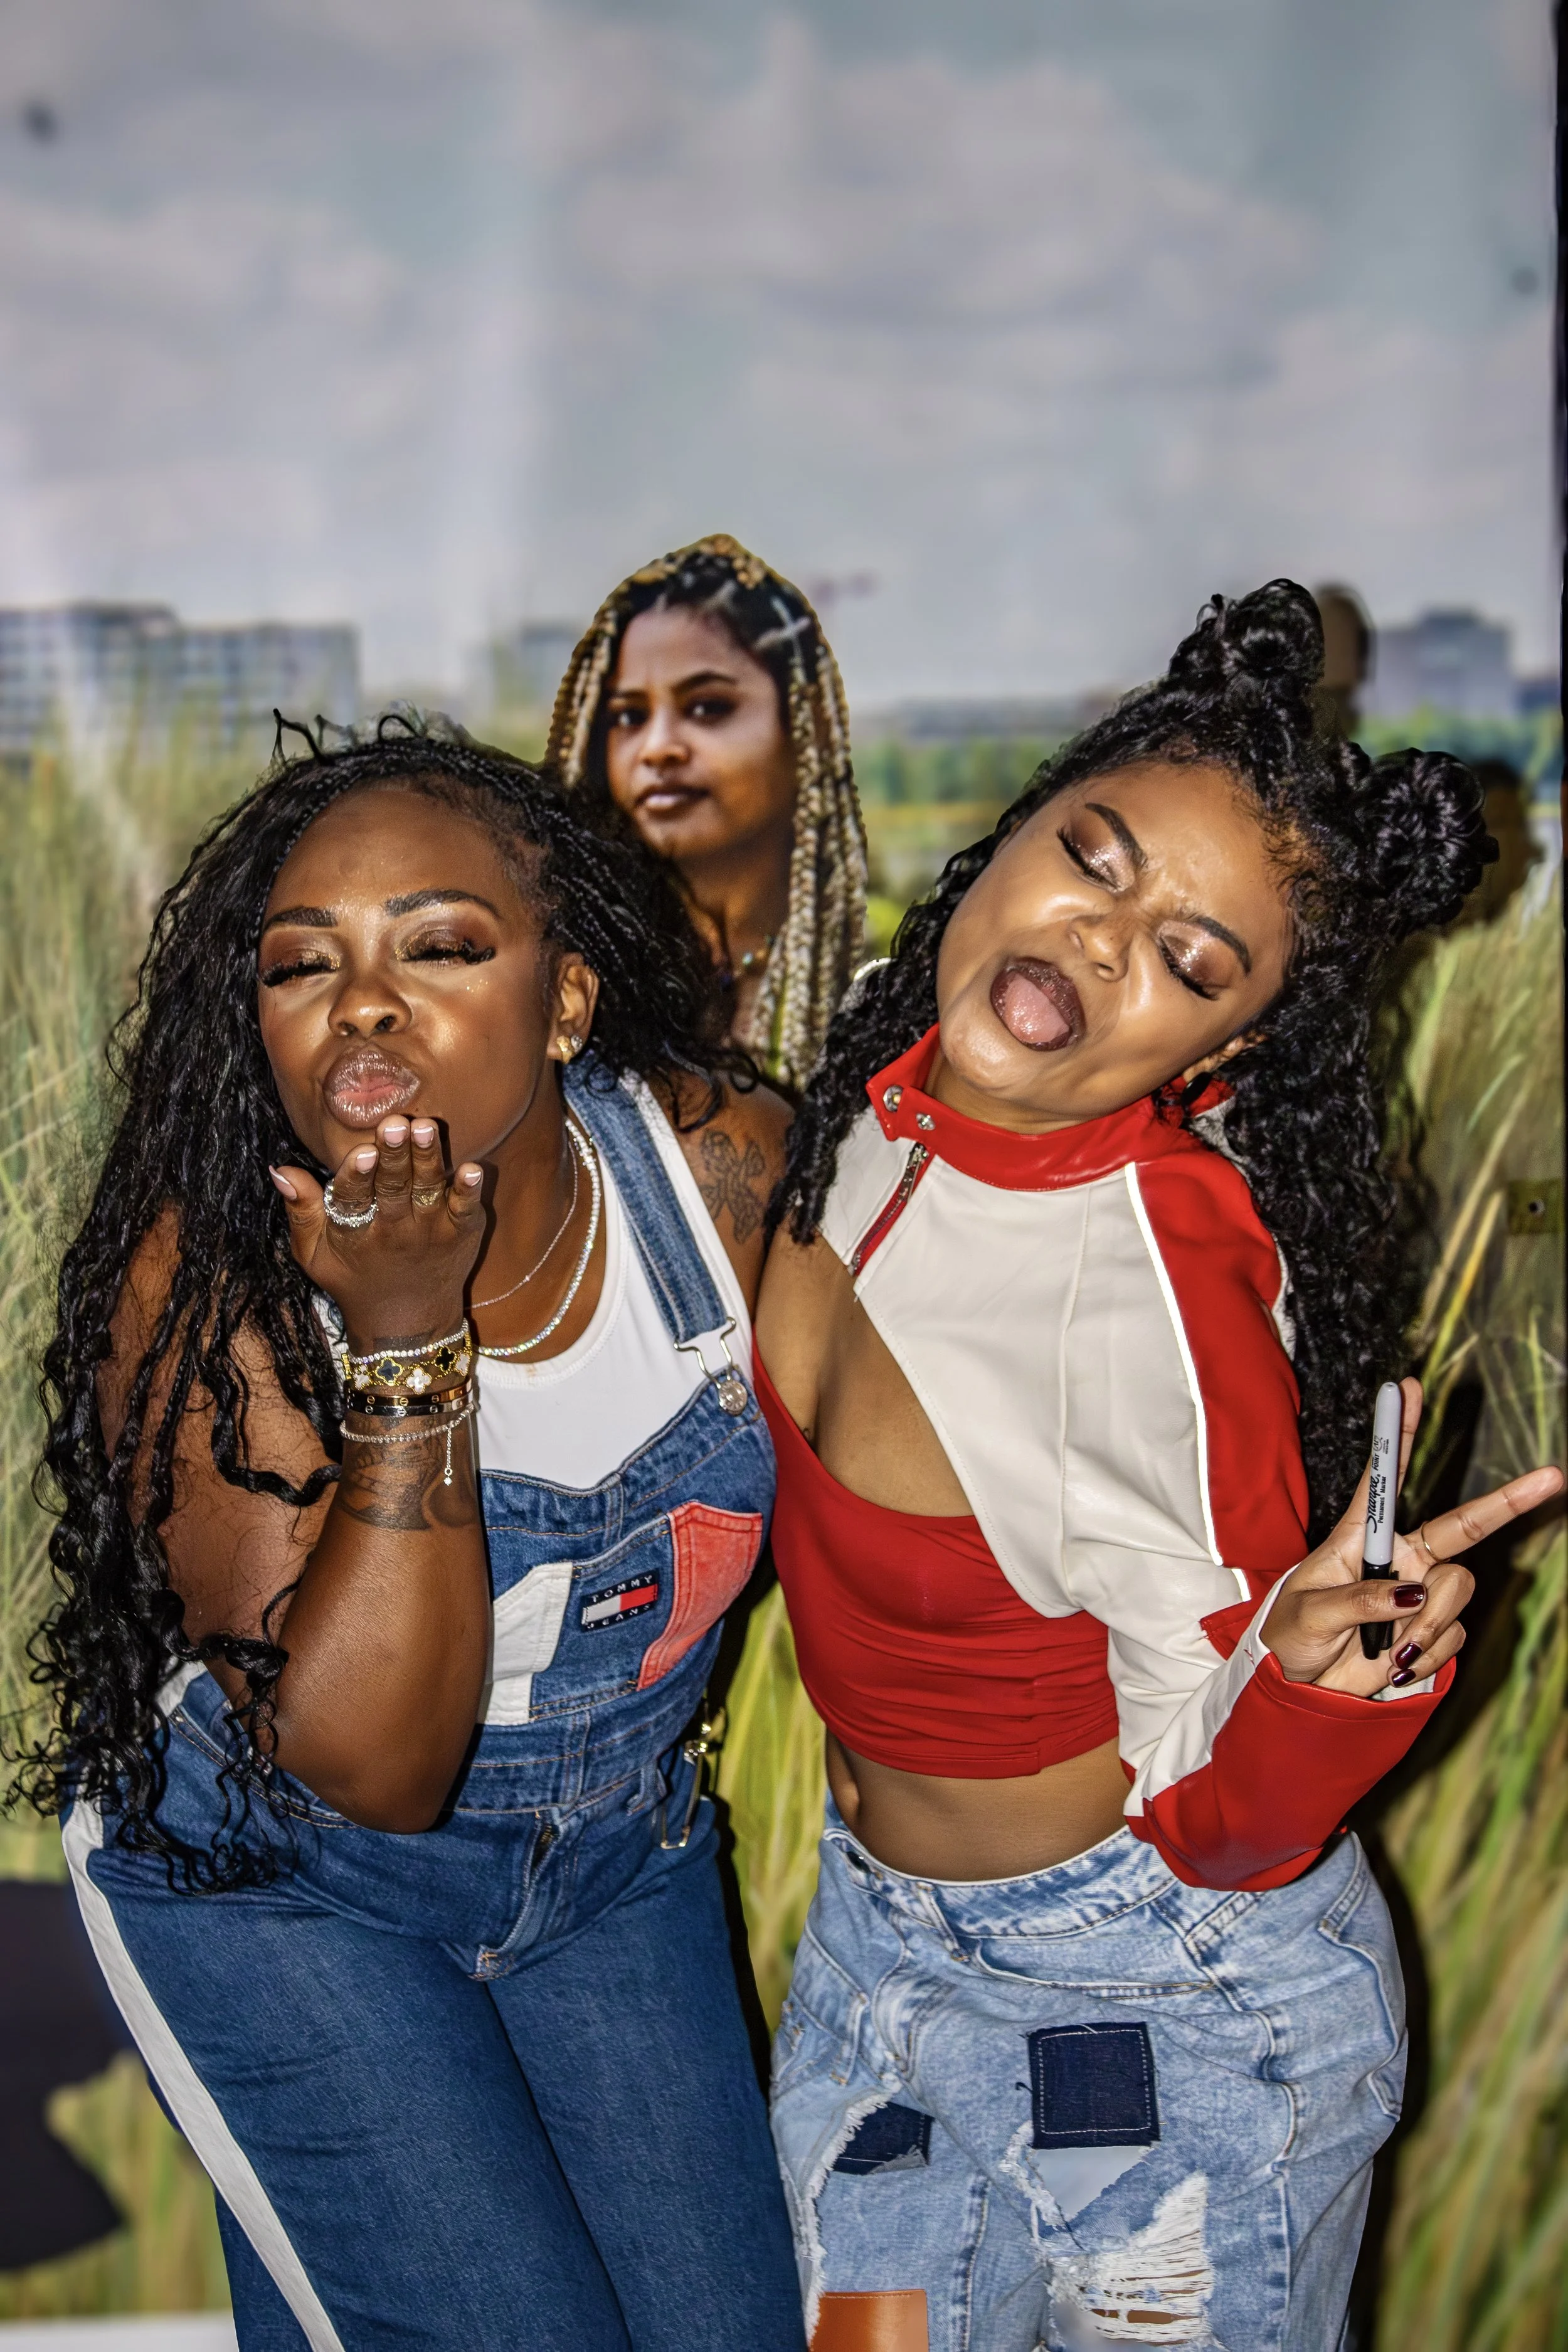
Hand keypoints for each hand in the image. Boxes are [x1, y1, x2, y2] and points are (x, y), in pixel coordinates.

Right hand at [270, 1116, 485, 1349]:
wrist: (407, 1323)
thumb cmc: (354, 1279)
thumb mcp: (314, 1255)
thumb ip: (301, 1211)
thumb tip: (279, 1169)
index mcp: (353, 1231)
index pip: (351, 1198)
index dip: (356, 1175)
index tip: (363, 1152)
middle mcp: (393, 1229)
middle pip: (392, 1186)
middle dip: (394, 1155)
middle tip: (395, 1125)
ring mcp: (430, 1230)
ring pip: (427, 1188)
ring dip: (428, 1158)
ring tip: (426, 1129)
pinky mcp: (461, 1232)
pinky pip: (466, 1210)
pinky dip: (469, 1191)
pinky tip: (473, 1170)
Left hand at [1261, 1378, 1562, 1697]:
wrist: (1300, 1687)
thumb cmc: (1292, 1637)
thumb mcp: (1312, 1612)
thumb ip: (1361, 1600)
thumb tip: (1412, 1594)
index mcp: (1362, 1538)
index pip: (1385, 1478)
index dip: (1398, 1433)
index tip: (1406, 1388)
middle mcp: (1401, 1558)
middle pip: (1464, 1525)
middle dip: (1508, 1501)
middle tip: (1552, 1477)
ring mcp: (1421, 1594)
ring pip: (1458, 1589)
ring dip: (1428, 1624)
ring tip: (1391, 1650)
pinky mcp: (1433, 1630)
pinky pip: (1453, 1634)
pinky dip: (1425, 1654)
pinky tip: (1395, 1665)